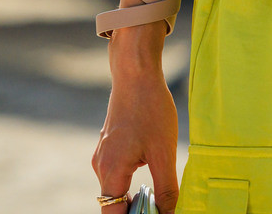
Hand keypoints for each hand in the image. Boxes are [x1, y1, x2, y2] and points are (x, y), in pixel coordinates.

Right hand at [93, 29, 179, 212]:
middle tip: (161, 207)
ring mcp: (103, 154)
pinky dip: (132, 179)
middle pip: (113, 203)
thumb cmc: (150, 109)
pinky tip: (152, 169)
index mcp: (111, 172)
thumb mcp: (163, 151)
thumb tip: (170, 212)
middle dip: (134, 211)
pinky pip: (118, 171)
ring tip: (159, 195)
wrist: (136, 73)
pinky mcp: (110, 144)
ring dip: (134, 195)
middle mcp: (101, 166)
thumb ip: (165, 187)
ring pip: (116, 187)